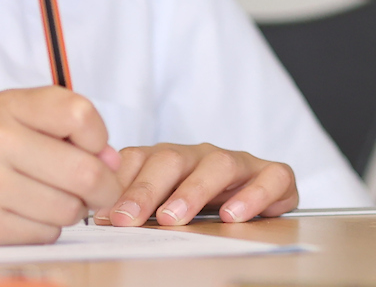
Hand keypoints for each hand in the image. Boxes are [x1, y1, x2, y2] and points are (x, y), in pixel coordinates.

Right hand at [0, 87, 123, 243]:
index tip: (91, 151)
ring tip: (43, 202)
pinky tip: (21, 219)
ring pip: (67, 209)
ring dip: (69, 213)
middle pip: (84, 171)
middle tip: (93, 193)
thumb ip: (55, 127)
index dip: (98, 138)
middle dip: (100, 188)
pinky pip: (41, 235)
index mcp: (6, 106)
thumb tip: (112, 160)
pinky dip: (42, 232)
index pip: (81, 115)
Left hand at [105, 144, 297, 225]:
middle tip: (129, 217)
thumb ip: (136, 204)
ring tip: (174, 218)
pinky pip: (271, 177)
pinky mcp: (274, 175)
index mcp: (169, 160)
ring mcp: (239, 164)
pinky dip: (255, 194)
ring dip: (193, 191)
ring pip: (219, 164)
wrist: (257, 198)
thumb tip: (101, 217)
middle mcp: (201, 157)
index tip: (105, 216)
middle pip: (173, 159)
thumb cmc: (199, 204)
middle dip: (148, 189)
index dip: (121, 185)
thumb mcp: (163, 203)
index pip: (139, 160)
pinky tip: (234, 215)